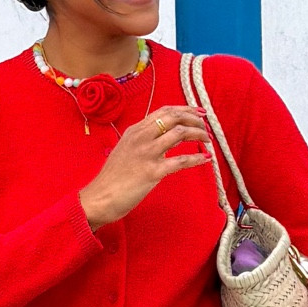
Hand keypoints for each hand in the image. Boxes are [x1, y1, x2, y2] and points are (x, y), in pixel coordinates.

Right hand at [80, 107, 212, 227]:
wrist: (99, 197)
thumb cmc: (113, 178)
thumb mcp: (126, 150)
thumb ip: (146, 141)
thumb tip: (171, 138)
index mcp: (135, 131)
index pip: (164, 111)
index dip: (185, 109)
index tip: (199, 113)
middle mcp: (141, 137)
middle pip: (174, 117)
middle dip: (194, 119)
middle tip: (206, 126)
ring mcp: (147, 154)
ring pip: (179, 133)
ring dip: (198, 134)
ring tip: (207, 140)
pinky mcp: (152, 172)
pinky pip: (180, 161)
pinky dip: (197, 159)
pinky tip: (206, 159)